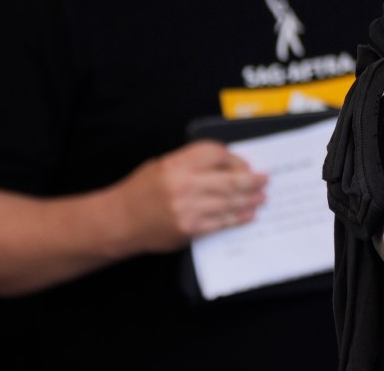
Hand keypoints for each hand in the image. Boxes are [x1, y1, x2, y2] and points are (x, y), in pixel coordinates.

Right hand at [119, 140, 268, 251]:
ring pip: (229, 202)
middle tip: (265, 179)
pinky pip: (220, 222)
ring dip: (249, 200)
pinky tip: (247, 215)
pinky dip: (237, 218)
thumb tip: (228, 165)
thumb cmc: (141, 191)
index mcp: (177, 164)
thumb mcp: (163, 166)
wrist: (119, 221)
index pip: (217, 154)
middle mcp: (183, 185)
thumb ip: (192, 163)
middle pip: (230, 179)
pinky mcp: (189, 229)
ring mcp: (187, 209)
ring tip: (261, 197)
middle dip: (252, 180)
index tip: (245, 164)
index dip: (235, 159)